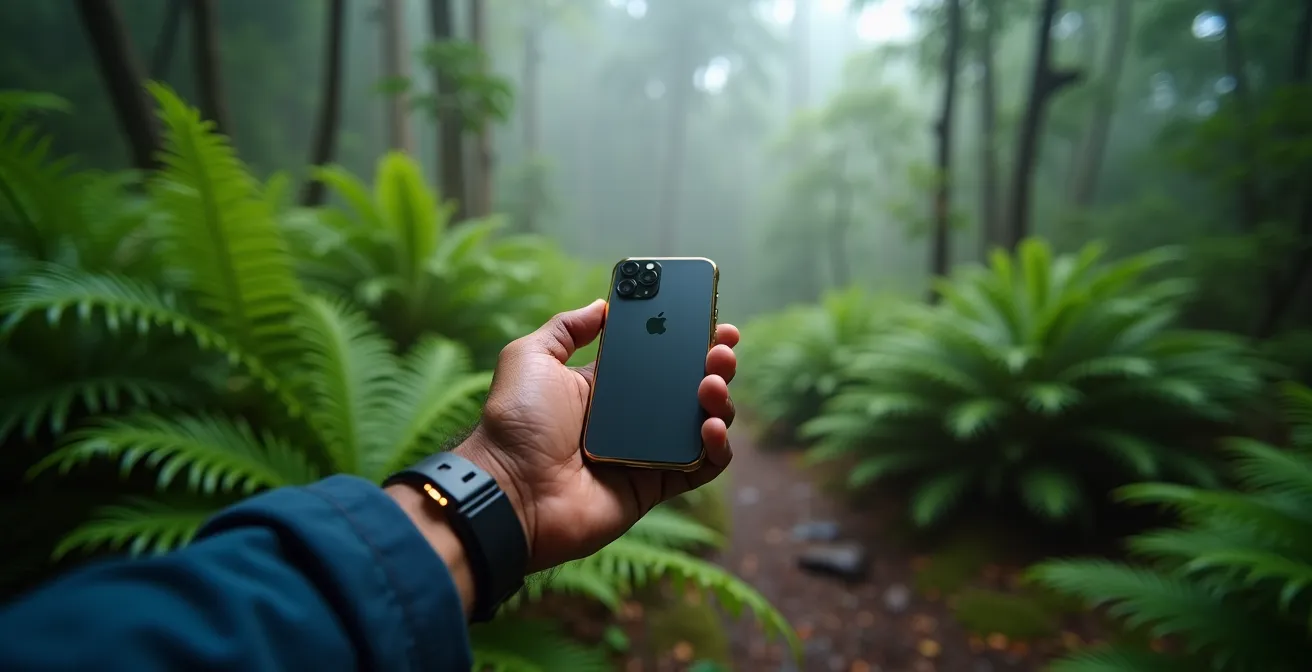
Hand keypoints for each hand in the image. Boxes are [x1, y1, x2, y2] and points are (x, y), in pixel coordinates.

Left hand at [458, 299, 737, 570]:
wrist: (510, 490)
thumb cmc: (515, 423)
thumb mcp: (531, 357)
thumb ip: (567, 328)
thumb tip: (602, 304)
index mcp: (605, 387)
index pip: (658, 358)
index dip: (687, 339)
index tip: (711, 322)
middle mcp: (630, 418)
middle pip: (688, 387)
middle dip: (713, 364)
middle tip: (721, 351)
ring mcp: (647, 453)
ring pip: (702, 424)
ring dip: (719, 401)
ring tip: (711, 385)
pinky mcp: (656, 486)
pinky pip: (701, 468)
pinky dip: (717, 448)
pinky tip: (710, 427)